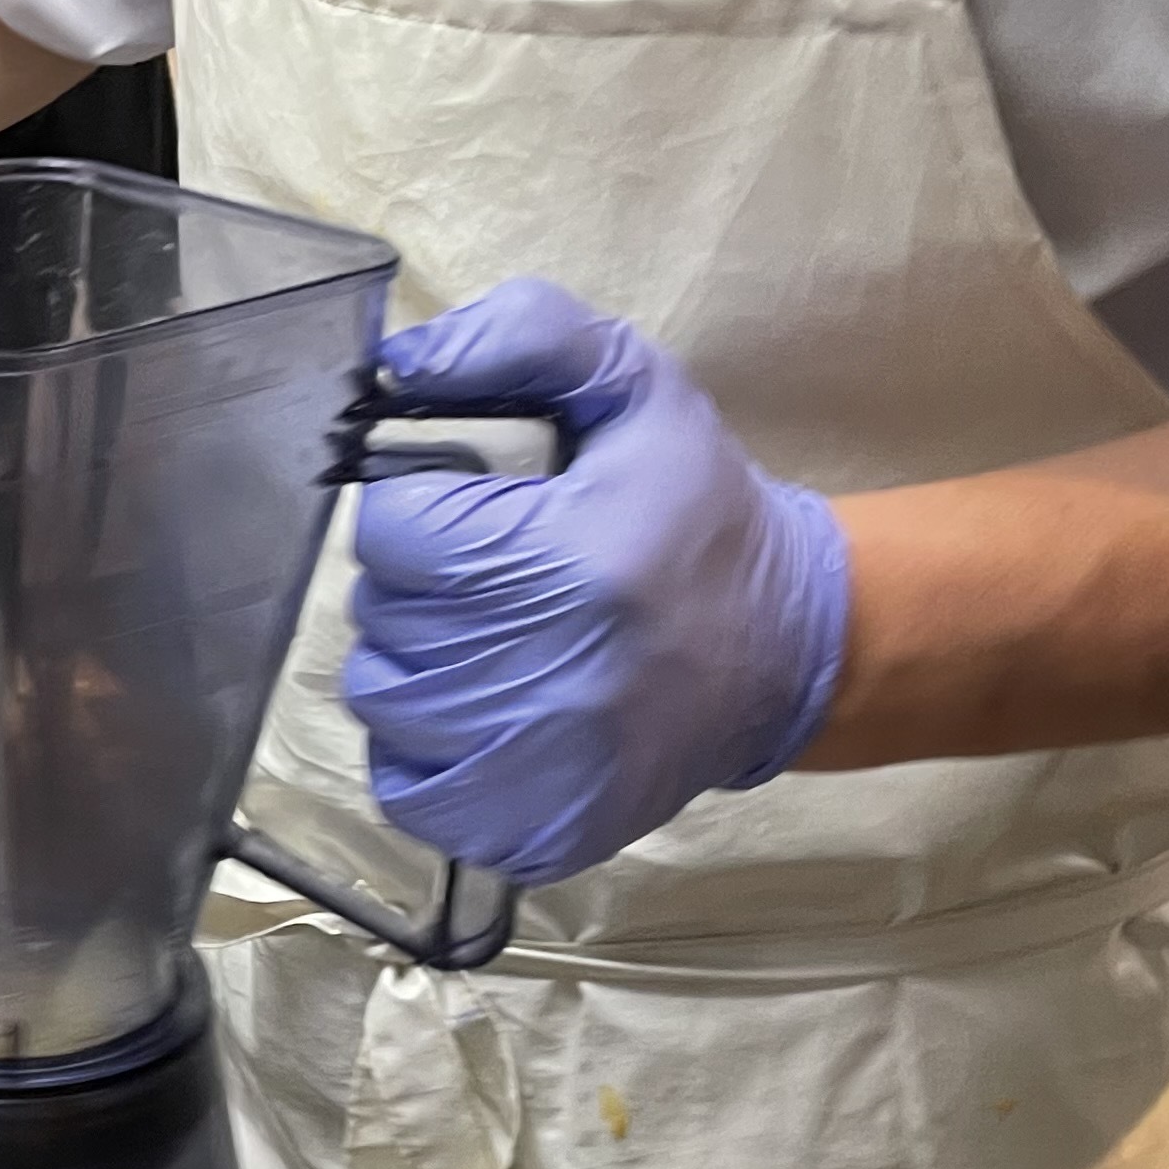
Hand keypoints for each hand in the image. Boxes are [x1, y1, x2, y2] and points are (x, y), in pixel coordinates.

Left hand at [344, 278, 850, 886]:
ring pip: (383, 698)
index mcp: (564, 562)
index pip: (393, 528)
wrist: (785, 651)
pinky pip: (406, 786)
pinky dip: (427, 749)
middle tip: (502, 578)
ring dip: (420, 663)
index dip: (429, 512)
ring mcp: (531, 770)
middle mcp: (540, 676)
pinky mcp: (528, 833)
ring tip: (499, 639)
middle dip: (426, 585)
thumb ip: (524, 336)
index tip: (488, 517)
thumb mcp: (636, 391)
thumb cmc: (699, 516)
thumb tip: (399, 358)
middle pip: (382, 615)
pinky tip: (492, 710)